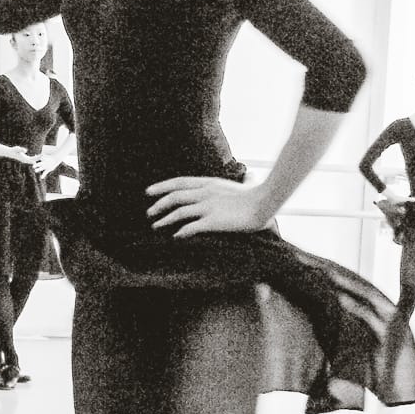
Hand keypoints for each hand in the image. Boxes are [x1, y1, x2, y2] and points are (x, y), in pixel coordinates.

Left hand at [146, 175, 271, 236]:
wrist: (266, 202)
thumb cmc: (259, 195)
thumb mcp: (244, 184)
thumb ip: (242, 181)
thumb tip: (250, 176)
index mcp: (209, 182)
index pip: (179, 182)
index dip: (161, 186)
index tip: (148, 192)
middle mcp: (205, 192)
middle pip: (174, 196)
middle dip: (158, 205)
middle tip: (148, 212)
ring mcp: (208, 206)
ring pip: (178, 212)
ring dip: (164, 219)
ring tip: (155, 226)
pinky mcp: (213, 220)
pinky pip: (191, 227)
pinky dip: (180, 232)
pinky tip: (175, 237)